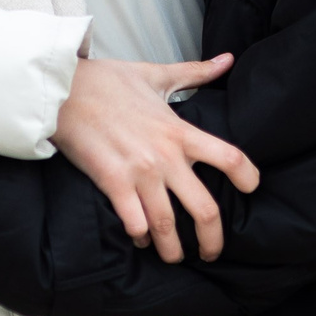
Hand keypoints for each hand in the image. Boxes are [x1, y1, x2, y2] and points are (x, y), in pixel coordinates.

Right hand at [52, 55, 258, 264]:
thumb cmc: (108, 81)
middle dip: (212, 240)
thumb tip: (227, 59)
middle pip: (205, 209)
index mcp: (180, 131)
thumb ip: (195, 72)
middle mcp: (165, 156)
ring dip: (173, 248)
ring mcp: (139, 172)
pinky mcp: (111, 182)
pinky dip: (139, 235)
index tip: (251, 189)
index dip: (249, 178)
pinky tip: (140, 237)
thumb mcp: (157, 74)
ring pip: (167, 226)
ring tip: (174, 256)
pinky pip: (134, 222)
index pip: (230, 158)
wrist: (64, 89)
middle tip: (211, 252)